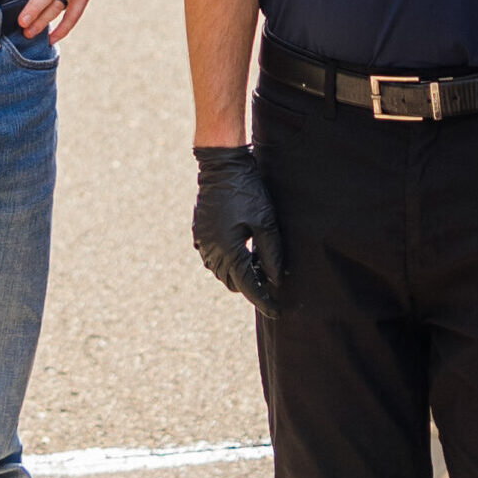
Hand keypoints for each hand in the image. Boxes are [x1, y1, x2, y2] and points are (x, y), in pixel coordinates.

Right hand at [192, 145, 284, 317]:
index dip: (263, 300)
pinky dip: (228, 261)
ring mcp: (203, 242)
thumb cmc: (247, 191)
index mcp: (228, 251)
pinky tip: (243, 249)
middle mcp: (211, 251)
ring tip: (259, 261)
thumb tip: (276, 279)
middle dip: (252, 284)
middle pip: (233, 282)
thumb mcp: (265, 221)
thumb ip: (271, 253)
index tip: (276, 311)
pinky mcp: (200, 233)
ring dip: (239, 273)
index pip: (248, 286)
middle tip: (272, 275)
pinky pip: (213, 258)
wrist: (222, 167)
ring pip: (222, 272)